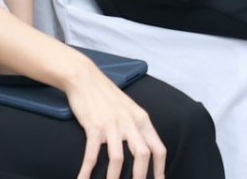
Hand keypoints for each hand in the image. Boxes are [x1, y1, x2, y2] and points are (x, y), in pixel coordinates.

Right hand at [63, 59, 165, 178]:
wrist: (86, 78)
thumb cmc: (107, 96)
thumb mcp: (130, 109)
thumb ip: (138, 127)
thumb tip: (144, 150)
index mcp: (142, 120)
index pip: (158, 148)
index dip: (160, 168)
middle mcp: (130, 123)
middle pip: (142, 155)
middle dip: (141, 177)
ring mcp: (112, 125)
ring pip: (118, 158)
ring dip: (114, 178)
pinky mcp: (93, 126)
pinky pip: (92, 154)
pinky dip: (87, 171)